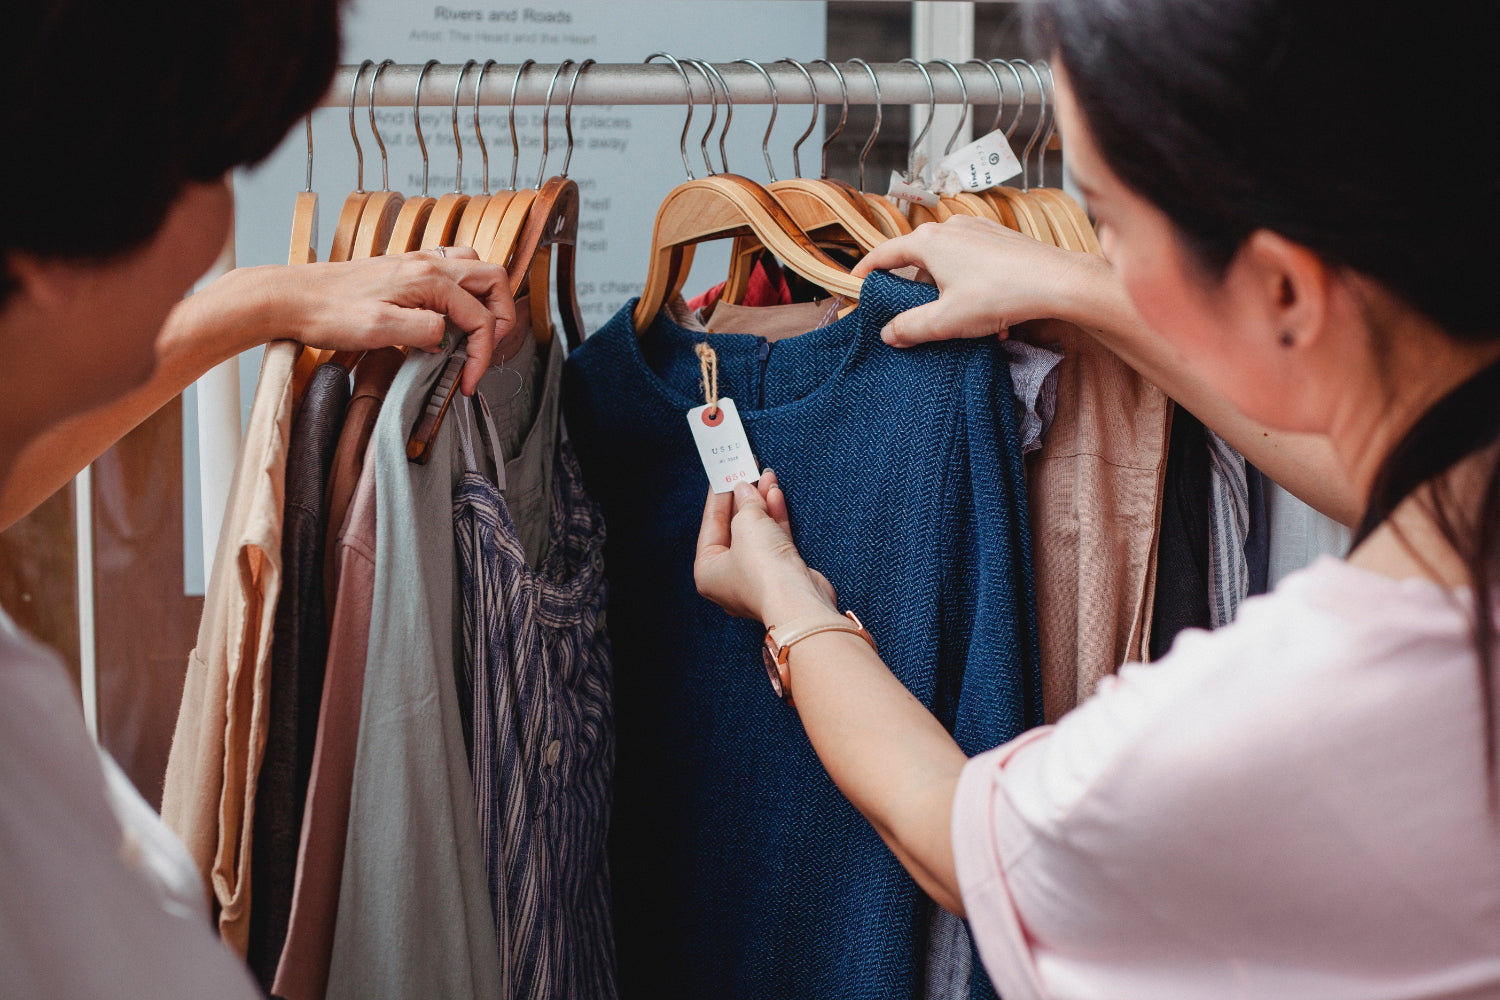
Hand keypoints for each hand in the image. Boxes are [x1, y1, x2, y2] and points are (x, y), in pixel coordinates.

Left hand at [245, 247, 516, 394]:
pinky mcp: (406, 271)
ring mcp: (418, 263)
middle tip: (486, 351)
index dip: (483, 353)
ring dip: (486, 301)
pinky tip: (448, 317)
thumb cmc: (328, 312)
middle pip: (493, 280)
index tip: (469, 380)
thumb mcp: (379, 329)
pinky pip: (453, 272)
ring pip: (476, 271)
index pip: (480, 316)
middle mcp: (428, 264)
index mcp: (428, 278)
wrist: (292, 297)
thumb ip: (425, 330)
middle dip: (500, 318)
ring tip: (475, 333)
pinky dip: (464, 293)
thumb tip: (450, 337)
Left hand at [694, 470, 839, 625]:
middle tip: (747, 472)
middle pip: (734, 528)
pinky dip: (775, 517)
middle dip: (743, 499)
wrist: (799, 602)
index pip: (710, 526)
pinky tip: (776, 495)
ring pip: (757, 532)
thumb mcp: (746, 525)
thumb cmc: (763, 572)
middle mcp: (730, 576)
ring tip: (766, 477)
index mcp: (708, 571)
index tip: (723, 475)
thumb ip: (745, 504)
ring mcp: (757, 576)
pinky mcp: (781, 573)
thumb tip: (745, 490)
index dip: (718, 498)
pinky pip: (774, 539)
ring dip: (762, 504)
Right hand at [851, 215, 1105, 347]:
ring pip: (948, 262)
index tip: (856, 282)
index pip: (885, 254)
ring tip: (959, 321)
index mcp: (929, 242)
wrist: (1056, 281)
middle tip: (911, 312)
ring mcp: (978, 230)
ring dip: (947, 291)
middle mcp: (951, 227)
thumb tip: (888, 333)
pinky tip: (988, 313)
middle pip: (918, 259)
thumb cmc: (999, 295)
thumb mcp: (945, 320)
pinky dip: (971, 286)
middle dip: (914, 288)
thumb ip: (910, 327)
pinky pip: (973, 262)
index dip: (867, 270)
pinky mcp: (1001, 238)